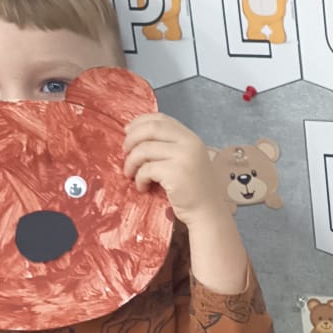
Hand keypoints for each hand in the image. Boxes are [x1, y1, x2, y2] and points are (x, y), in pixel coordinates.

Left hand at [123, 113, 229, 228]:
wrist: (207, 213)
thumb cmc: (192, 190)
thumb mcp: (185, 160)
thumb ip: (168, 146)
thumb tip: (133, 134)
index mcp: (191, 138)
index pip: (162, 119)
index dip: (140, 122)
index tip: (128, 132)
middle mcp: (189, 144)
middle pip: (151, 129)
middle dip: (132, 138)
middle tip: (124, 152)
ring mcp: (183, 158)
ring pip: (144, 149)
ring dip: (131, 161)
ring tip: (130, 174)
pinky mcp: (175, 173)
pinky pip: (146, 169)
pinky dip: (139, 178)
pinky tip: (143, 187)